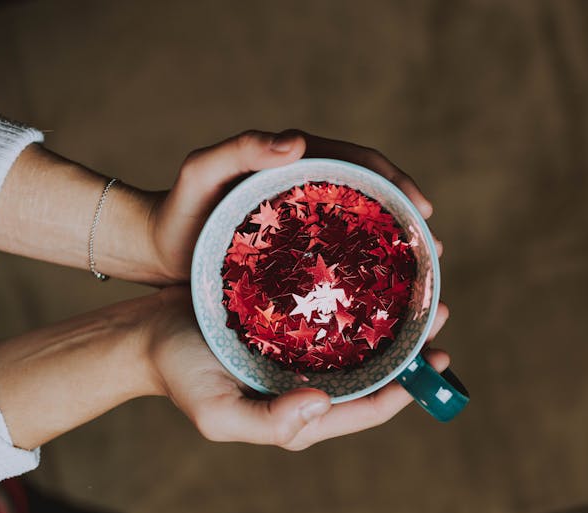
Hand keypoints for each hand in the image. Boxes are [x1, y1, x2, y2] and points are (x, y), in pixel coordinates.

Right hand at [147, 287, 449, 449]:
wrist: (145, 334)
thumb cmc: (179, 374)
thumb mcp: (216, 412)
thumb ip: (269, 423)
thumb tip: (323, 406)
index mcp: (299, 411)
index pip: (366, 408)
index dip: (407, 388)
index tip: (440, 358)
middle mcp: (308, 381)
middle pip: (373, 370)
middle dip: (411, 347)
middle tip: (439, 312)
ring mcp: (299, 349)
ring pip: (359, 338)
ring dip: (391, 318)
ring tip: (418, 288)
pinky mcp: (288, 320)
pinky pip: (333, 312)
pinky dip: (357, 296)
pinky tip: (372, 271)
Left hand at [150, 130, 440, 283]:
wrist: (155, 250)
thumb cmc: (178, 211)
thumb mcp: (202, 172)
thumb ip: (241, 149)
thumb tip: (299, 142)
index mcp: (296, 167)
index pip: (359, 164)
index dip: (397, 183)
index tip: (424, 210)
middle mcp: (306, 192)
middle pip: (370, 199)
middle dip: (407, 219)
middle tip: (433, 251)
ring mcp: (303, 225)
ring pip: (360, 231)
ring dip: (393, 248)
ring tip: (420, 276)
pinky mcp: (295, 254)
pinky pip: (339, 258)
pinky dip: (364, 271)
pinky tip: (380, 295)